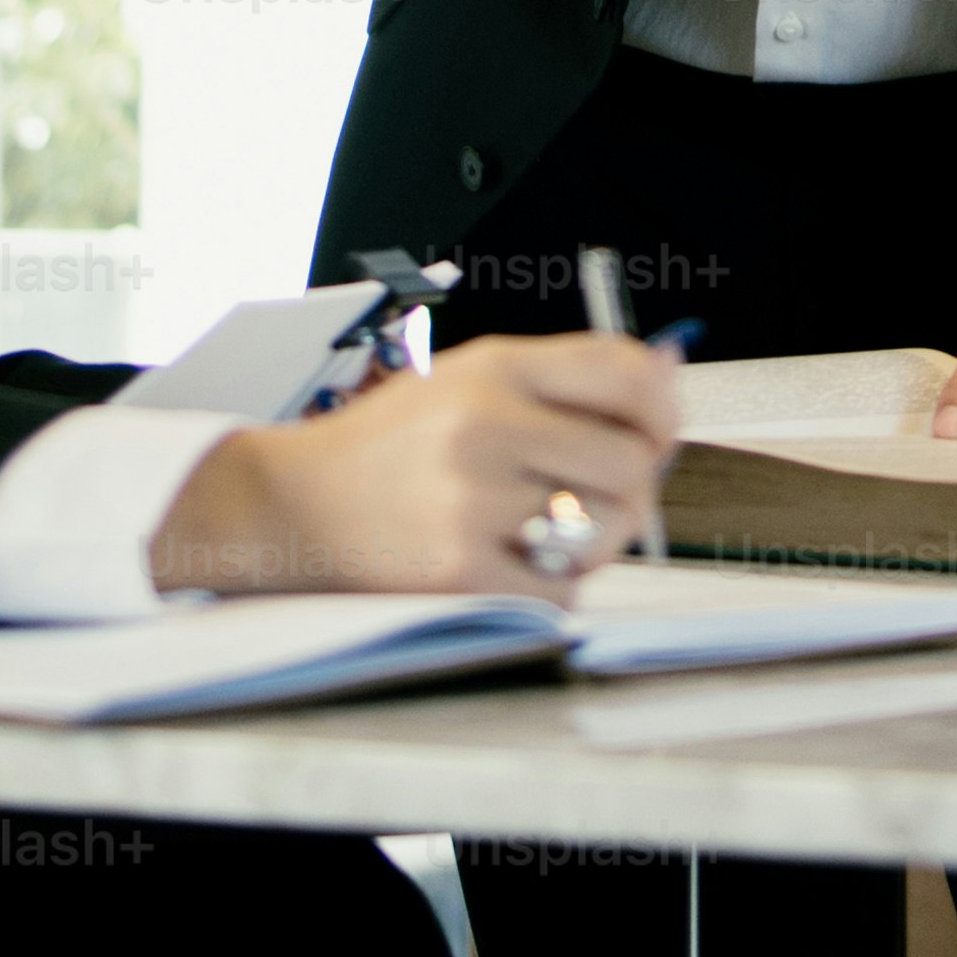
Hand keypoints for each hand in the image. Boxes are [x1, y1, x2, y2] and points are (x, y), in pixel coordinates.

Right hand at [147, 335, 677, 601]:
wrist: (288, 504)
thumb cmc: (389, 446)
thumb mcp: (466, 380)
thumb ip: (562, 379)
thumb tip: (667, 382)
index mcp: (494, 368)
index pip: (626, 374)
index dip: (665, 408)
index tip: (661, 431)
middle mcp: (485, 426)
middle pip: (629, 464)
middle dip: (633, 487)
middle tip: (602, 496)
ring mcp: (471, 501)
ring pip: (602, 530)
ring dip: (593, 539)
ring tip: (546, 528)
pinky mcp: (460, 571)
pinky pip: (562, 588)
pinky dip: (552, 583)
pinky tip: (511, 561)